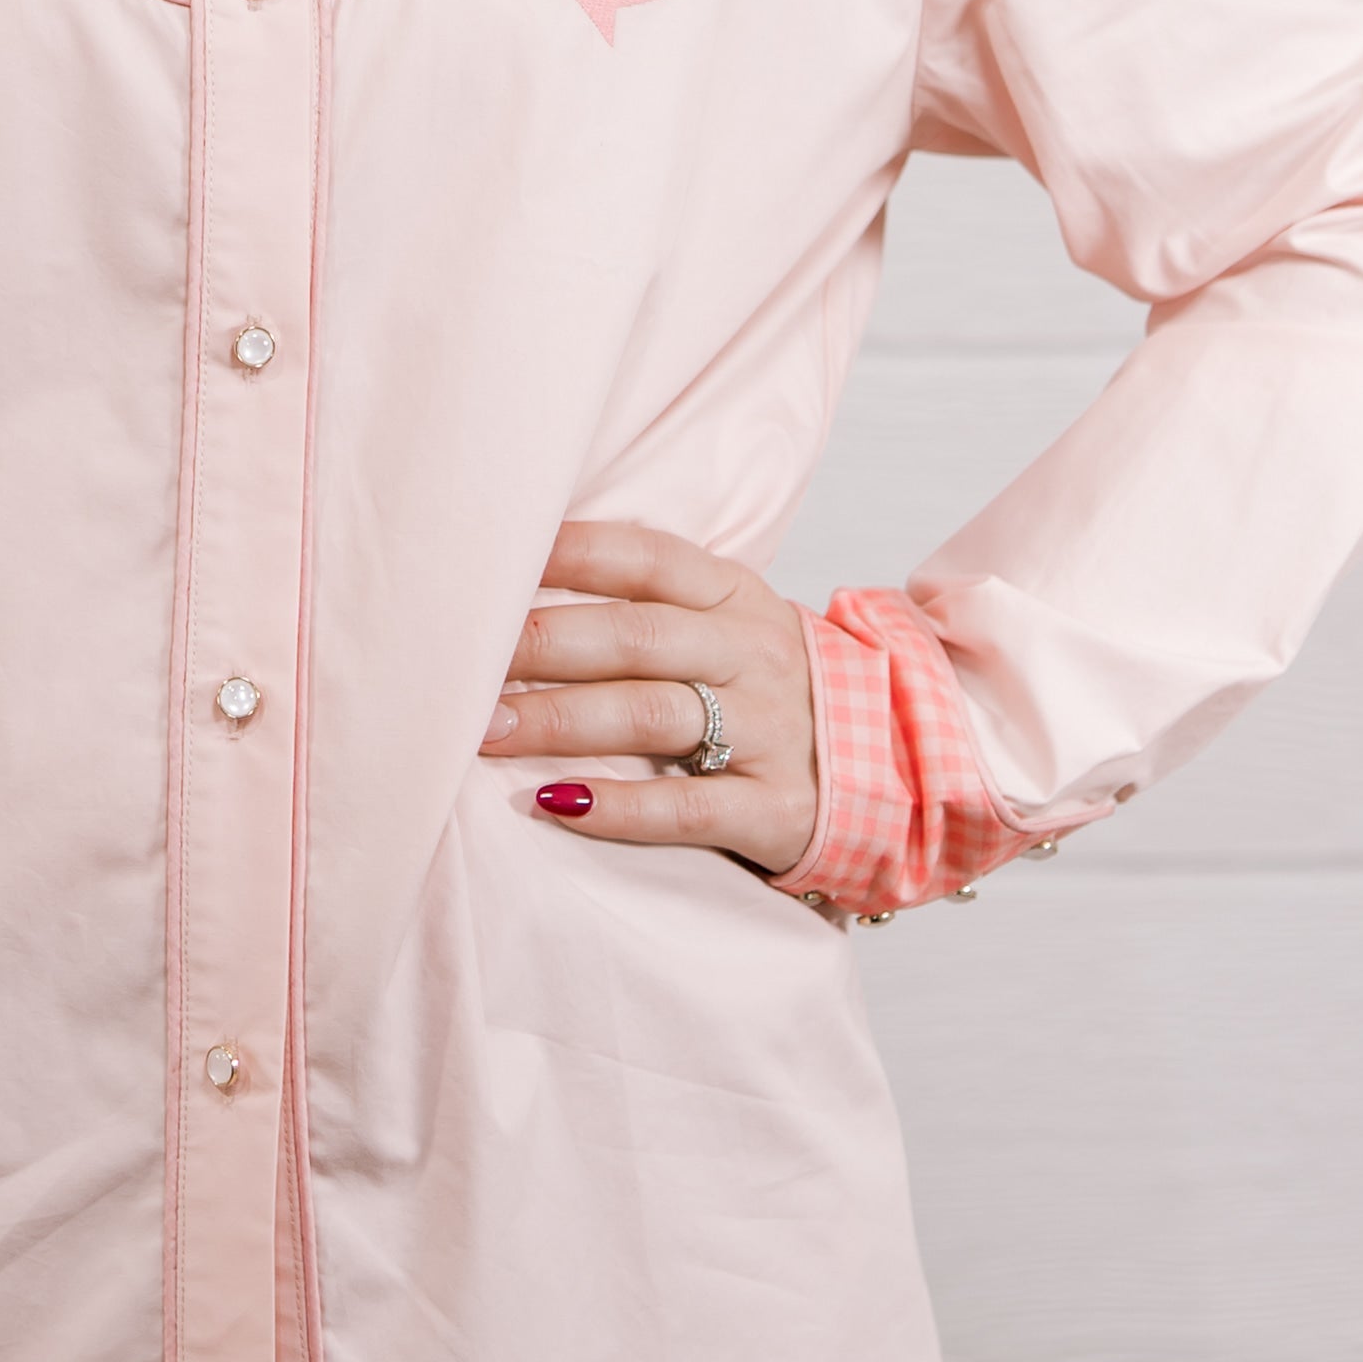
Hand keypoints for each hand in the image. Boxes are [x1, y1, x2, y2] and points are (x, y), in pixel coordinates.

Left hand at [479, 519, 818, 878]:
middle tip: (463, 664)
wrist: (899, 769)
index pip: (646, 557)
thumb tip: (523, 585)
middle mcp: (753, 654)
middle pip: (634, 636)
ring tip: (483, 732)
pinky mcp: (777, 808)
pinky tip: (554, 804)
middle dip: (540, 645)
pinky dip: (617, 809)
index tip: (493, 560)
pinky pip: (688, 807)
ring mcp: (769, 730)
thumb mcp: (732, 628)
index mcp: (735, 598)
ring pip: (650, 716)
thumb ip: (650, 605)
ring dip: (558, 721)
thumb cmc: (771, 693)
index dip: (569, 552)